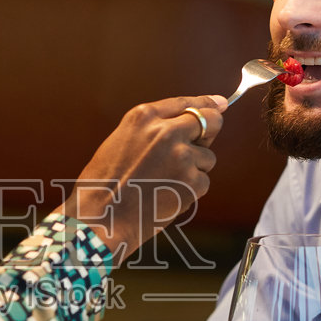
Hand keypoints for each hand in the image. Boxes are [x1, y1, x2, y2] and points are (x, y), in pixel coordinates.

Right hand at [60, 94, 225, 262]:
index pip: (186, 103)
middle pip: (210, 121)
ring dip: (194, 169)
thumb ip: (152, 128)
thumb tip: (189, 120)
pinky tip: (167, 196)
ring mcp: (181, 156)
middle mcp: (165, 131)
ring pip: (207, 157)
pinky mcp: (192, 182)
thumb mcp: (121, 140)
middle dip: (211, 131)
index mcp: (143, 117)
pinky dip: (190, 191)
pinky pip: (203, 182)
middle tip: (200, 146)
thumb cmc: (105, 183)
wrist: (101, 216)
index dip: (206, 103)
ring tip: (164, 182)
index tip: (219, 104)